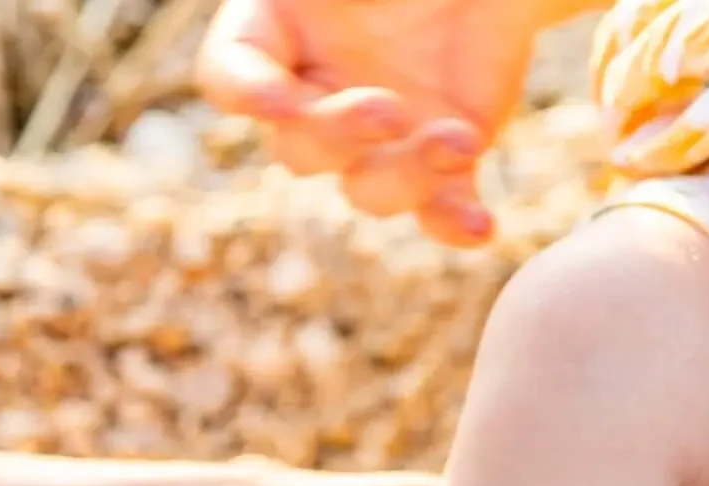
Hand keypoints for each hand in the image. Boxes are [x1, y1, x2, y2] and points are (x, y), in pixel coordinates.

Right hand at [197, 0, 552, 245]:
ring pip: (368, 190)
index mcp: (277, 35)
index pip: (228, 77)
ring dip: (406, 179)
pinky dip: (456, 224)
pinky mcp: (443, 159)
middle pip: (299, 150)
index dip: (243, 96)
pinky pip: (440, 209)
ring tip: (458, 141)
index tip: (275, 100)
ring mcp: (380, 138)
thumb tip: (283, 37)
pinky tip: (480, 227)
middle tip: (387, 108)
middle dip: (337, 137)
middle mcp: (319, 98)